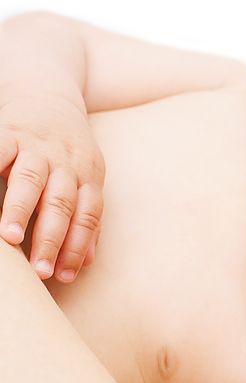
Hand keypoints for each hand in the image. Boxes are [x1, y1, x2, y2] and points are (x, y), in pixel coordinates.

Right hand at [0, 92, 104, 281]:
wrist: (48, 96)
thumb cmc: (68, 152)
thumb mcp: (87, 180)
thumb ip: (86, 220)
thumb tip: (86, 263)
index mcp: (89, 178)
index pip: (87, 217)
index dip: (77, 248)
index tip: (64, 276)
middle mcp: (67, 163)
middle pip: (62, 204)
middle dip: (52, 239)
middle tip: (41, 270)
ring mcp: (38, 147)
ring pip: (31, 181)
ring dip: (20, 211)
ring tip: (10, 238)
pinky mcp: (9, 132)